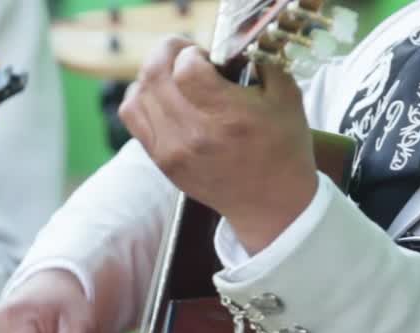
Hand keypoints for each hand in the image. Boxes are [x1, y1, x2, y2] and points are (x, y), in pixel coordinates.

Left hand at [119, 38, 317, 254]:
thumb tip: (231, 44)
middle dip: (167, 53)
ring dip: (151, 76)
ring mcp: (171, 151)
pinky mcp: (160, 161)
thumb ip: (260, 62)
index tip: (206, 57)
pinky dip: (141, 98)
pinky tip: (162, 96)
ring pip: (136, 96)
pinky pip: (132, 117)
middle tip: (184, 54)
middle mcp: (193, 135)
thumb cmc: (282, 147)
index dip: (192, 53)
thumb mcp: (287, 97)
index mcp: (227, 117)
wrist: (269, 202)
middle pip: (154, 77)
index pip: (185, 68)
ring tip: (173, 76)